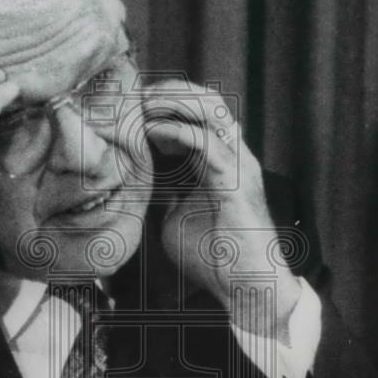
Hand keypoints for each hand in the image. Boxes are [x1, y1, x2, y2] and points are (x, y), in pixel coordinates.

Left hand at [142, 80, 301, 342]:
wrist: (246, 287)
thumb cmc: (214, 258)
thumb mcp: (174, 219)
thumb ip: (160, 195)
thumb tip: (133, 187)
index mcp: (220, 160)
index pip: (197, 112)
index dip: (166, 101)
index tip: (131, 105)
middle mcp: (232, 154)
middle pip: (206, 99)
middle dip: (170, 90)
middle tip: (135, 95)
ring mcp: (238, 164)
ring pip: (212, 110)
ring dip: (175, 101)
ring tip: (144, 104)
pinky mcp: (236, 181)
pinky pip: (208, 142)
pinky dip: (179, 130)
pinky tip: (153, 131)